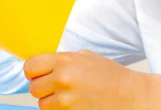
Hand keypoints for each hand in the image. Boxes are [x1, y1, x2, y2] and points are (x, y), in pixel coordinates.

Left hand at [24, 50, 147, 109]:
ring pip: (42, 104)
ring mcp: (66, 100)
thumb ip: (62, 60)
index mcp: (65, 61)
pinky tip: (75, 104)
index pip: (30, 66)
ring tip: (69, 96)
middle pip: (33, 88)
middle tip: (56, 86)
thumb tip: (43, 65)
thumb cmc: (110, 76)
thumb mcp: (86, 57)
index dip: (33, 72)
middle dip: (43, 88)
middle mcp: (63, 79)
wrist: (130, 95)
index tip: (38, 74)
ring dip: (51, 102)